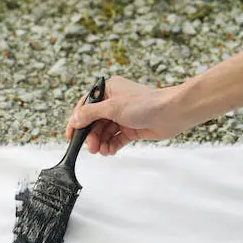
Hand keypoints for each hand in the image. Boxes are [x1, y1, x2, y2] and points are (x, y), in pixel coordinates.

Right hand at [65, 76, 187, 155]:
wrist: (172, 113)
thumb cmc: (145, 103)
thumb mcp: (112, 107)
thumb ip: (90, 114)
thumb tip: (75, 120)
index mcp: (108, 90)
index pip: (86, 106)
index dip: (77, 121)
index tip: (71, 135)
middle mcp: (114, 102)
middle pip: (95, 122)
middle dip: (92, 136)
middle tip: (91, 148)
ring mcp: (123, 116)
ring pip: (105, 132)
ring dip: (101, 142)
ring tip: (102, 151)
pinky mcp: (131, 128)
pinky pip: (116, 138)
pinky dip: (112, 145)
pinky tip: (110, 151)